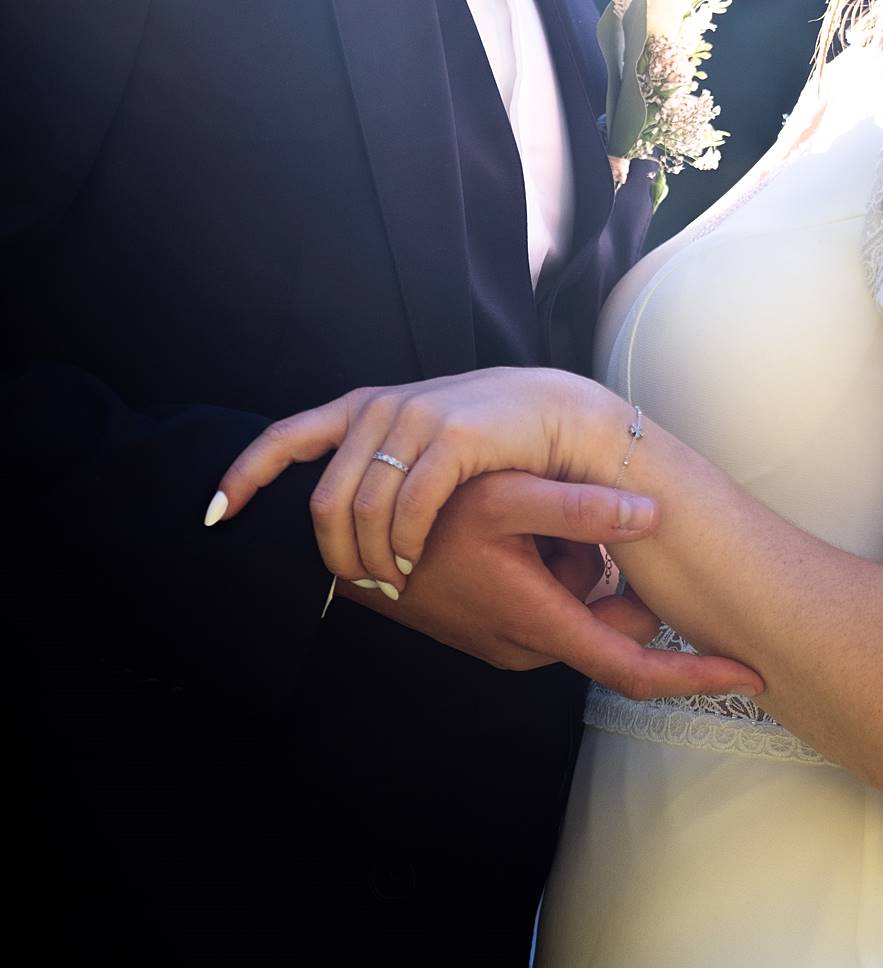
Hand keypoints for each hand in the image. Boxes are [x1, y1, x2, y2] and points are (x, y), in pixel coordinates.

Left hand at [211, 367, 618, 585]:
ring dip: (374, 560)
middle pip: (323, 501)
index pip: (284, 438)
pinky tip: (416, 562)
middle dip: (335, 556)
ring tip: (394, 581)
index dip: (244, 477)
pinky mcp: (453, 438)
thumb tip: (328, 518)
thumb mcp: (416, 442)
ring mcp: (415, 418)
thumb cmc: (486, 440)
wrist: (558, 417)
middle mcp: (380, 408)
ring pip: (362, 512)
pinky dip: (406, 546)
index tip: (215, 516)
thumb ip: (373, 462)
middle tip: (361, 585)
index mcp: (362, 407)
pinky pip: (409, 509)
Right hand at [336, 471, 763, 699]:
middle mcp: (531, 645)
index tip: (754, 677)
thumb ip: (580, 507)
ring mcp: (511, 640)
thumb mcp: (506, 498)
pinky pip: (551, 596)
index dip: (697, 676)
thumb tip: (654, 514)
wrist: (347, 545)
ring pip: (580, 601)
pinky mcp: (496, 625)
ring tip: (532, 514)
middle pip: (612, 621)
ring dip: (577, 560)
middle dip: (618, 577)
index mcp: (543, 623)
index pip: (635, 669)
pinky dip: (553, 562)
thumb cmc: (423, 519)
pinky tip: (517, 523)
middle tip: (593, 521)